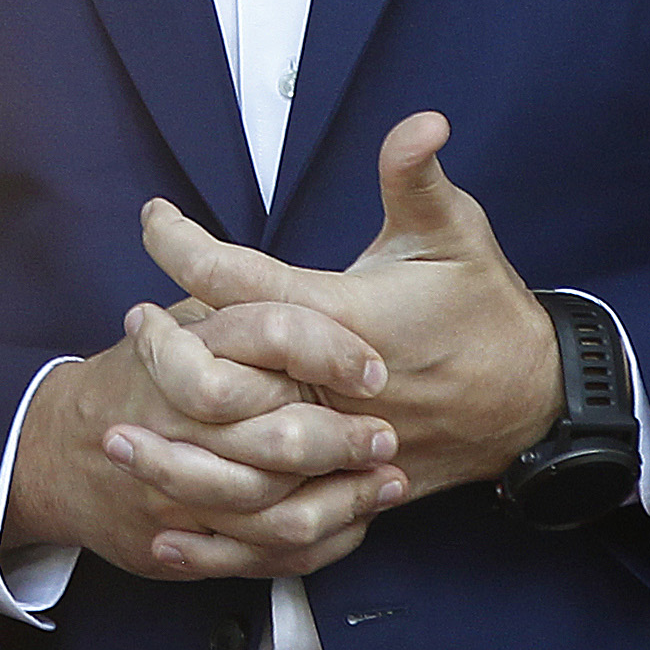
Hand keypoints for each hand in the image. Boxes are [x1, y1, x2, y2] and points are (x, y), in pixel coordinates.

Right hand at [6, 292, 406, 580]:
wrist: (53, 454)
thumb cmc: (135, 378)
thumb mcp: (182, 322)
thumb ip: (239, 307)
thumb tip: (323, 288)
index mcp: (183, 357)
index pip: (272, 337)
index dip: (329, 353)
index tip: (374, 370)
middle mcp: (177, 429)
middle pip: (279, 439)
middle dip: (344, 440)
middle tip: (387, 435)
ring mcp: (175, 498)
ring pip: (274, 513)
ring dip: (342, 501)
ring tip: (387, 483)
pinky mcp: (178, 547)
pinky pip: (258, 558)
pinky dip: (314, 545)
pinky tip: (352, 524)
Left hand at [141, 113, 561, 501]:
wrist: (532, 401)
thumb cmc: (485, 308)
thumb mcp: (455, 234)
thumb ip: (418, 179)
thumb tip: (424, 120)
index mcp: (344, 315)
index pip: (241, 276)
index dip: (183, 243)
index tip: (152, 216)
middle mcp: (330, 385)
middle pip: (221, 372)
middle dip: (163, 347)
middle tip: (130, 321)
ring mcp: (337, 443)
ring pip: (235, 458)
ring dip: (170, 445)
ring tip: (116, 425)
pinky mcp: (346, 487)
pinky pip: (270, 520)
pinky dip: (216, 529)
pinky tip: (168, 526)